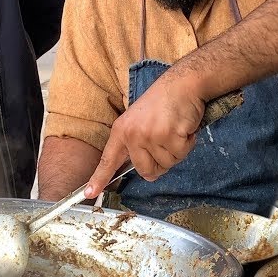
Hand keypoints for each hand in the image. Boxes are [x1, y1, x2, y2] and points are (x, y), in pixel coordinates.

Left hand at [85, 73, 204, 197]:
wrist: (182, 84)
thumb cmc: (164, 102)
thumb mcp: (140, 120)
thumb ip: (137, 145)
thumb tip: (144, 172)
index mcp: (122, 131)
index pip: (108, 160)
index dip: (99, 178)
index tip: (90, 193)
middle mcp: (132, 135)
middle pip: (146, 171)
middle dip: (161, 163)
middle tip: (166, 141)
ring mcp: (150, 136)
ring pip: (166, 164)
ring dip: (176, 151)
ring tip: (174, 129)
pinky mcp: (168, 136)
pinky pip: (181, 154)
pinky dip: (187, 144)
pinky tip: (183, 128)